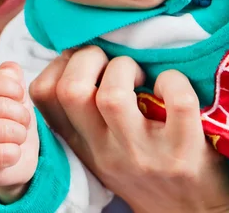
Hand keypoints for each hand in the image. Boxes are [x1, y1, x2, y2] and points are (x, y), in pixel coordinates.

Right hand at [0, 62, 38, 202]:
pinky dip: (15, 154)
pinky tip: (10, 153)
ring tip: (17, 138)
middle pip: (3, 106)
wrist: (8, 162)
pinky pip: (5, 153)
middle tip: (23, 123)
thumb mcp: (14, 97)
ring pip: (6, 130)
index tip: (20, 98)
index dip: (14, 89)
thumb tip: (11, 68)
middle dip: (22, 116)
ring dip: (20, 135)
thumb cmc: (10, 123)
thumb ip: (12, 78)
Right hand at [30, 47, 228, 212]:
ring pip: (112, 96)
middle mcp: (106, 151)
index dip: (56, 64)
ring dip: (125, 68)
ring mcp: (144, 155)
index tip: (79, 60)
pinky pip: (177, 103)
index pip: (43, 96)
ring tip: (140, 76)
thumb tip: (76, 55)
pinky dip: (174, 82)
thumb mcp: (99, 151)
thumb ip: (83, 116)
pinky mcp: (185, 153)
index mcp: (82, 145)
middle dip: (89, 58)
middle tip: (110, 63)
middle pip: (71, 91)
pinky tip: (169, 86)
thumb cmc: (143, 172)